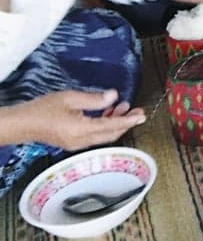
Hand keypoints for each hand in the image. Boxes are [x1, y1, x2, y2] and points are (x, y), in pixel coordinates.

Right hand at [4, 90, 144, 149]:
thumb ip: (94, 99)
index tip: (142, 116)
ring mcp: (77, 144)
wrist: (23, 124)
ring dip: (116, 123)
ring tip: (123, 107)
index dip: (129, 121)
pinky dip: (105, 125)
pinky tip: (108, 112)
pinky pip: (95, 135)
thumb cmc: (43, 109)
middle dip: (126, 122)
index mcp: (81, 130)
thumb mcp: (70, 98)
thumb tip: (114, 96)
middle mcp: (81, 141)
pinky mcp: (73, 142)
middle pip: (111, 134)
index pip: (111, 126)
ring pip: (104, 135)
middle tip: (137, 110)